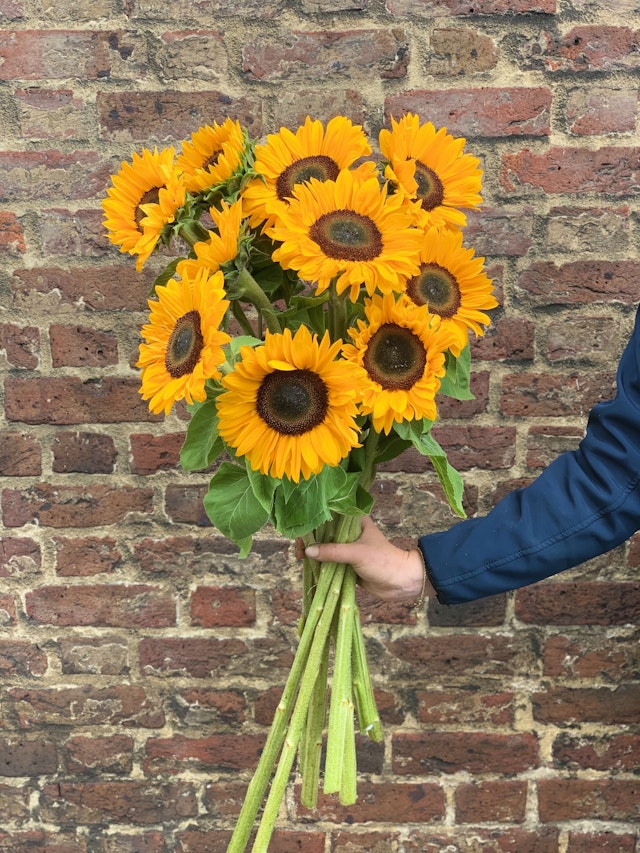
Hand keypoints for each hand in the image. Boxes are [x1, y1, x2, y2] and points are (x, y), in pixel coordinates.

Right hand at [295, 515, 433, 602]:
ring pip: (325, 548)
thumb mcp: (357, 553)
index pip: (329, 516)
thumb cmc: (383, 561)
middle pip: (324, 533)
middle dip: (310, 540)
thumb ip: (332, 551)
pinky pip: (329, 562)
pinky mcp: (347, 564)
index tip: (301, 532)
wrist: (401, 582)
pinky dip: (319, 564)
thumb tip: (307, 551)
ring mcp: (348, 549)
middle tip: (298, 549)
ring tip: (300, 558)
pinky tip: (307, 566)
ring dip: (313, 553)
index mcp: (354, 521)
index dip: (313, 522)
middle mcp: (350, 533)